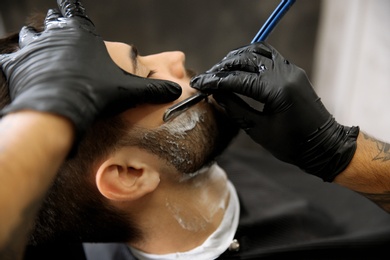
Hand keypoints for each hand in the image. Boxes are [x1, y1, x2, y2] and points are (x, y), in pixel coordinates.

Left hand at [0, 0, 180, 138]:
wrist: (59, 110)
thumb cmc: (94, 93)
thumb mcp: (128, 90)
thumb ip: (152, 89)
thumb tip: (174, 91)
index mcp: (81, 33)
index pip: (75, 10)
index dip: (72, 4)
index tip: (67, 0)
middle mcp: (55, 34)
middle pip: (52, 21)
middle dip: (55, 23)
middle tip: (57, 26)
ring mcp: (33, 48)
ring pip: (29, 35)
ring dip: (34, 39)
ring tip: (37, 44)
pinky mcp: (15, 65)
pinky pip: (9, 57)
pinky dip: (13, 61)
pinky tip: (17, 66)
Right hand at [191, 42, 358, 180]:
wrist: (324, 145)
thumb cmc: (293, 145)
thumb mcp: (258, 130)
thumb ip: (235, 109)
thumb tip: (217, 94)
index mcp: (278, 91)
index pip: (238, 79)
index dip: (215, 81)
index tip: (199, 84)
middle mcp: (286, 74)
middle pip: (246, 59)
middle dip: (223, 67)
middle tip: (208, 79)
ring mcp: (291, 70)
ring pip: (258, 52)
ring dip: (237, 59)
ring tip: (221, 71)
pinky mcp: (293, 72)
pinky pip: (268, 57)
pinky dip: (251, 59)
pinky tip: (240, 69)